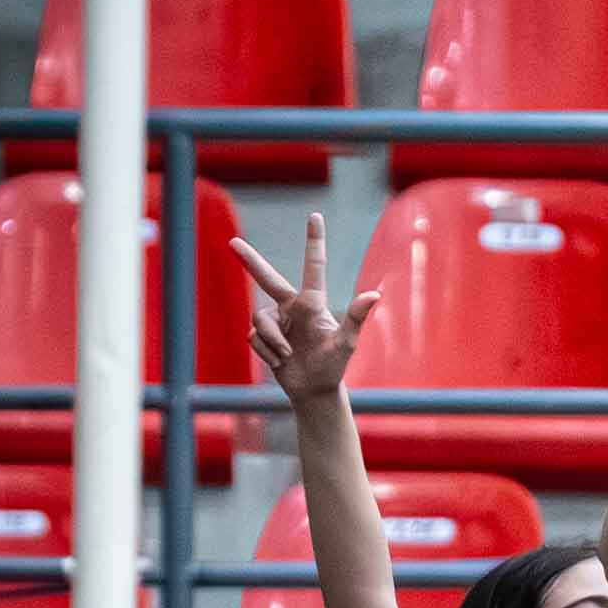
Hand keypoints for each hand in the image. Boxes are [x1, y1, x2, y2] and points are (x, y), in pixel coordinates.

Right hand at [231, 214, 380, 402]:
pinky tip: (279, 361)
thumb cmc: (333, 367)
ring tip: (287, 356)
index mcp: (312, 303)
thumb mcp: (345, 344)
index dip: (314, 240)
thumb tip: (375, 294)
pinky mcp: (262, 336)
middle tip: (232, 244)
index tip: (315, 215)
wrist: (314, 391)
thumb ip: (356, 318)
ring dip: (272, 341)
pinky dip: (266, 351)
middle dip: (250, 261)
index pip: (313, 266)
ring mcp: (276, 321)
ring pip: (259, 320)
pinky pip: (253, 337)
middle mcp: (292, 307)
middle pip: (267, 279)